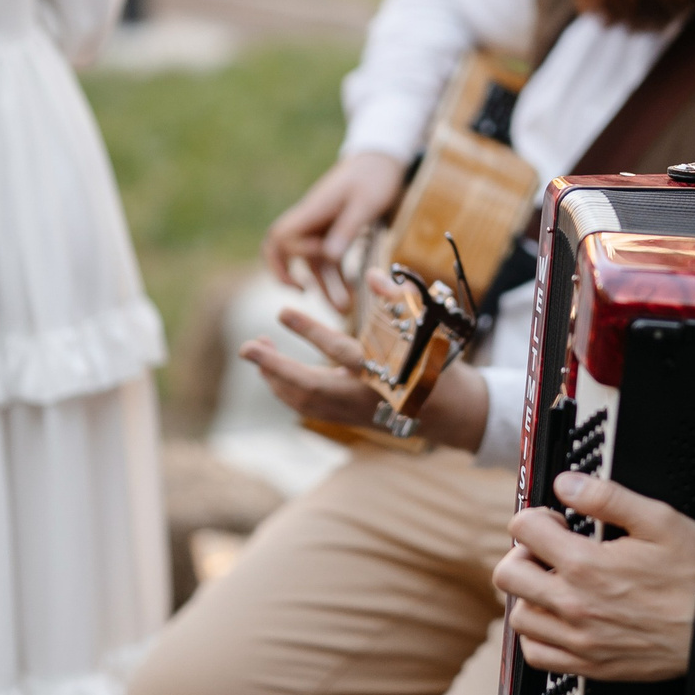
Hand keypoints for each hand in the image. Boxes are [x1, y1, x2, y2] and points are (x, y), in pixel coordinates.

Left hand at [238, 302, 488, 452]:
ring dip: (276, 377)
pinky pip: (307, 408)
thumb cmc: (437, 362)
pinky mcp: (347, 419)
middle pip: (311, 387)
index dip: (309, 331)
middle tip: (246, 347)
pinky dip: (286, 389)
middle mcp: (366, 398)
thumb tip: (373, 274)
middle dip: (276, 367)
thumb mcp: (427, 329)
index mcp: (385, 373)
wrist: (449, 411)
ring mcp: (354, 413)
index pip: (340, 351)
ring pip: (304, 401)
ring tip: (258, 349)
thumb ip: (399, 301)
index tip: (281, 311)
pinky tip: (273, 371)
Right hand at [262, 150, 406, 307]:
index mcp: (312, 210)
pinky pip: (328, 258)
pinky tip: (351, 296)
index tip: (322, 259)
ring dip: (323, 285)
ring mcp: (321, 226)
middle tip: (303, 296)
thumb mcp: (365, 203)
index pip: (281, 237)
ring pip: (311, 261)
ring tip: (342, 310)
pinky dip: (336, 277)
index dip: (293, 255)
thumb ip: (347, 229)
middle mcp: (310, 219)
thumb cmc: (374, 177)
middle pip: (284, 251)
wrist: (383, 158)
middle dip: (290, 276)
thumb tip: (327, 256)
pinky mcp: (334, 231)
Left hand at [495, 472, 694, 682]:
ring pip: (518, 615)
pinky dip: (537, 635)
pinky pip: (536, 654)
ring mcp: (580, 639)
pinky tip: (558, 619)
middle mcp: (574, 605)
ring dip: (529, 595)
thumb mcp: (659, 520)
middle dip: (524, 553)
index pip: (523, 529)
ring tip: (556, 585)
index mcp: (586, 565)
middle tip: (549, 552)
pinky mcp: (589, 665)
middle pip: (508, 573)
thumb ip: (607, 496)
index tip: (558, 521)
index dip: (537, 516)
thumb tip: (567, 484)